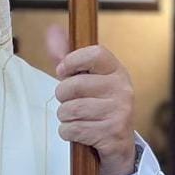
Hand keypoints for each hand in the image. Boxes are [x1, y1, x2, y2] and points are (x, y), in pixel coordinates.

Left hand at [46, 25, 136, 174]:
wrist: (118, 144)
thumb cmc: (97, 107)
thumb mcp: (86, 80)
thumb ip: (67, 57)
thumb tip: (52, 30)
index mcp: (116, 71)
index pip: (94, 53)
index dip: (72, 62)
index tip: (63, 72)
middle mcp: (122, 89)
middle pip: (73, 85)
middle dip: (62, 97)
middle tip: (69, 102)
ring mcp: (119, 111)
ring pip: (70, 110)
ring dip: (65, 117)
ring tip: (75, 118)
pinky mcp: (111, 133)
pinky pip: (72, 129)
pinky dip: (68, 133)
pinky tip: (79, 132)